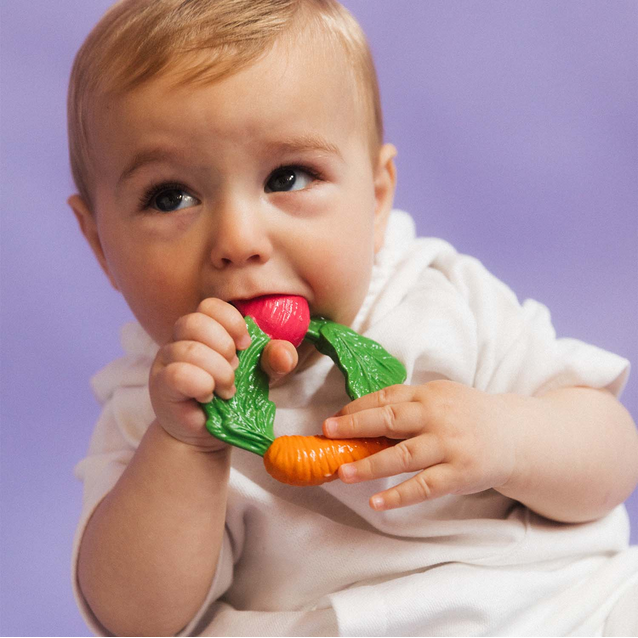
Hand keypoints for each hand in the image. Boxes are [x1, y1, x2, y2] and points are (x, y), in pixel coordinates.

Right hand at [149, 298, 297, 448]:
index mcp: (204, 328)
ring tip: (227, 390)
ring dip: (217, 371)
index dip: (232, 322)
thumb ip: (274, 360)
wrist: (207, 434)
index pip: (210, 305)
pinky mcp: (161, 384)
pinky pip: (177, 373)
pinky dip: (200, 384)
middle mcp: (181, 338)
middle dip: (225, 347)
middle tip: (235, 371)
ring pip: (188, 349)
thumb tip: (284, 355)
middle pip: (195, 321)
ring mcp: (167, 360)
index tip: (246, 346)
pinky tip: (208, 396)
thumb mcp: (260, 375)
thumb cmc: (230, 398)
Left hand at [323, 381, 516, 509]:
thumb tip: (361, 416)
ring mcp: (449, 445)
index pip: (386, 397)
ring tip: (342, 472)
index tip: (333, 419)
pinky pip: (424, 486)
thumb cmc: (467, 416)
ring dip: (370, 465)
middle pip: (389, 419)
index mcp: (429, 394)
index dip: (356, 408)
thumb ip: (408, 405)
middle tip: (327, 433)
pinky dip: (398, 495)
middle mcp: (437, 416)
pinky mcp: (459, 473)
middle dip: (354, 426)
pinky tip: (376, 502)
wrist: (514, 435)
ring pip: (403, 455)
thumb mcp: (440, 399)